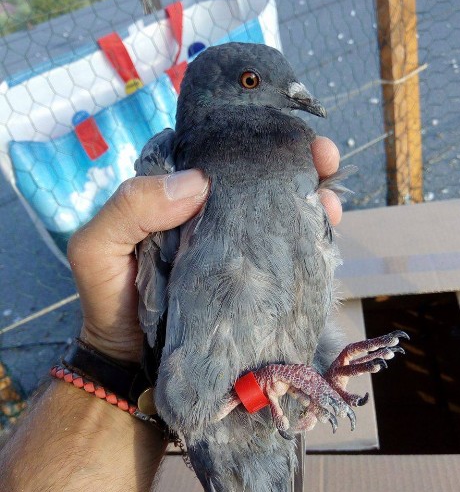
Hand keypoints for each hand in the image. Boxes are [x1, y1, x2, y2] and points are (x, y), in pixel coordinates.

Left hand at [68, 137, 341, 363]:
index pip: (213, 153)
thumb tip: (198, 181)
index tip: (281, 128)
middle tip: (325, 155)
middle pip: (256, 176)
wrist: (132, 362)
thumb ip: (129, 208)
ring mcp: (234, 244)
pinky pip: (285, 248)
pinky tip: (328, 225)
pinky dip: (310, 234)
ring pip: (277, 208)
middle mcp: (208, 213)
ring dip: (310, 194)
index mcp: (172, 195)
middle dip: (294, 159)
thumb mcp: (97, 249)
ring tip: (330, 195)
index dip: (249, 135)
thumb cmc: (110, 301)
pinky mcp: (252, 276)